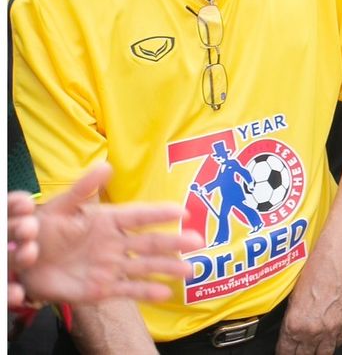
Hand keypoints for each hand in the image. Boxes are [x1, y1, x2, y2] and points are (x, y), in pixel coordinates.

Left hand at [10, 163, 201, 307]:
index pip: (140, 216)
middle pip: (150, 242)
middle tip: (199, 242)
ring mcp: (111, 267)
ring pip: (145, 267)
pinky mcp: (101, 289)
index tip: (183, 211)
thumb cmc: (43, 229)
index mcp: (108, 221)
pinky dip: (147, 292)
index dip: (161, 213)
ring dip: (168, 268)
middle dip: (175, 242)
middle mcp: (116, 244)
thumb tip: (107, 166)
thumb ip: (83, 189)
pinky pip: (128, 290)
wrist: (23, 262)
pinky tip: (166, 293)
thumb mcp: (60, 207)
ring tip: (190, 271)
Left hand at [276, 240, 341, 354]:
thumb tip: (290, 331)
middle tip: (299, 351)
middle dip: (300, 354)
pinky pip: (339, 341)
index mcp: (294, 324)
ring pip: (323, 354)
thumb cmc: (314, 270)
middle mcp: (312, 330)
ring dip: (317, 352)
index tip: (285, 353)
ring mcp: (331, 328)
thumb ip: (291, 319)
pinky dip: (334, 342)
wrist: (335, 259)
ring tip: (314, 349)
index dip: (284, 354)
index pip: (285, 352)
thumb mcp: (292, 297)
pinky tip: (329, 337)